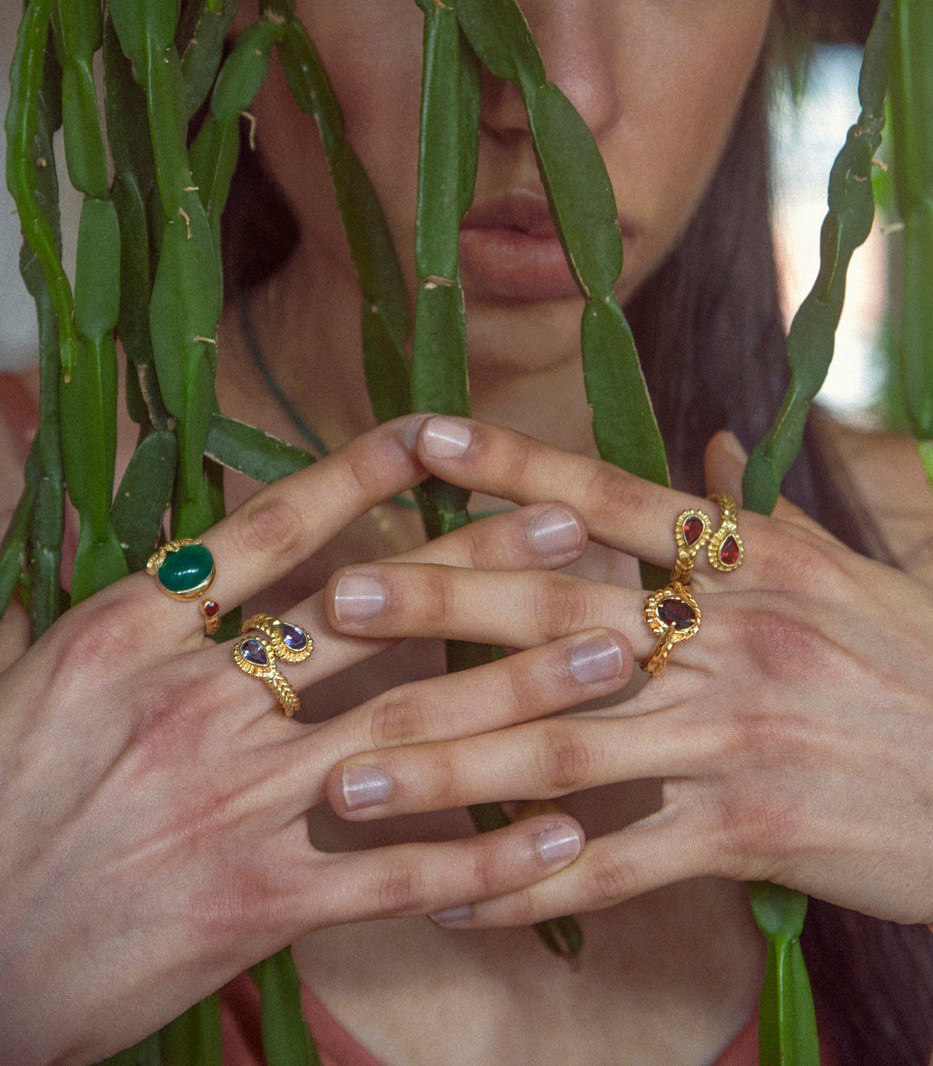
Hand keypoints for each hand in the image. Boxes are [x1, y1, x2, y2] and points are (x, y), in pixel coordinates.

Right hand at [0, 416, 624, 1065]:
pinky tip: (559, 836)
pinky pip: (392, 873)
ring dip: (517, 689)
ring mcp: (228, 806)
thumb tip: (188, 539)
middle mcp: (189, 704)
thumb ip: (120, 603)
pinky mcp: (253, 905)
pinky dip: (482, 857)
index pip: (269, 531)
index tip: (442, 434)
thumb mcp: (35, 673)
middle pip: (368, 619)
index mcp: (129, 633)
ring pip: (404, 732)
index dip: (363, 474)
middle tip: (571, 525)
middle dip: (480, 567)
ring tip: (610, 653)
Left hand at [322, 415, 932, 929]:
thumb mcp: (846, 567)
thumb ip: (758, 512)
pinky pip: (619, 863)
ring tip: (347, 782)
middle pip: (562, 613)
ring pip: (566, 749)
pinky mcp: (752, 833)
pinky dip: (529, 886)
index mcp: (753, 560)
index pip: (610, 497)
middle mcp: (735, 634)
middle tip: (335, 599)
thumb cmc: (918, 661)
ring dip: (448, 767)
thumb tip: (706, 442)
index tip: (420, 438)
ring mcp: (740, 736)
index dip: (514, 463)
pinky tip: (449, 898)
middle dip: (441, 604)